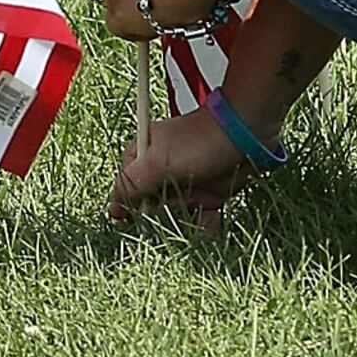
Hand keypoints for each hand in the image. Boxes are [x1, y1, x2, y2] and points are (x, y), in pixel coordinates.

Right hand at [109, 99, 255, 226]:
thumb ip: (130, 186)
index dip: (135, 204)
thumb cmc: (199, 142)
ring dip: (187, 214)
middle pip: (150, 207)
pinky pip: (196, 217)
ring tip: (201, 199)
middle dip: (165, 209)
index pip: (126, 192)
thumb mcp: (156, 163)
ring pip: (174, 215)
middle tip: (180, 195)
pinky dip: (204, 219)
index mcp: (141, 158)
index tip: (150, 204)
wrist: (245, 137)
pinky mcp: (203, 195)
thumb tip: (111, 209)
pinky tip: (212, 210)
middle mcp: (159, 172)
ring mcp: (182, 184)